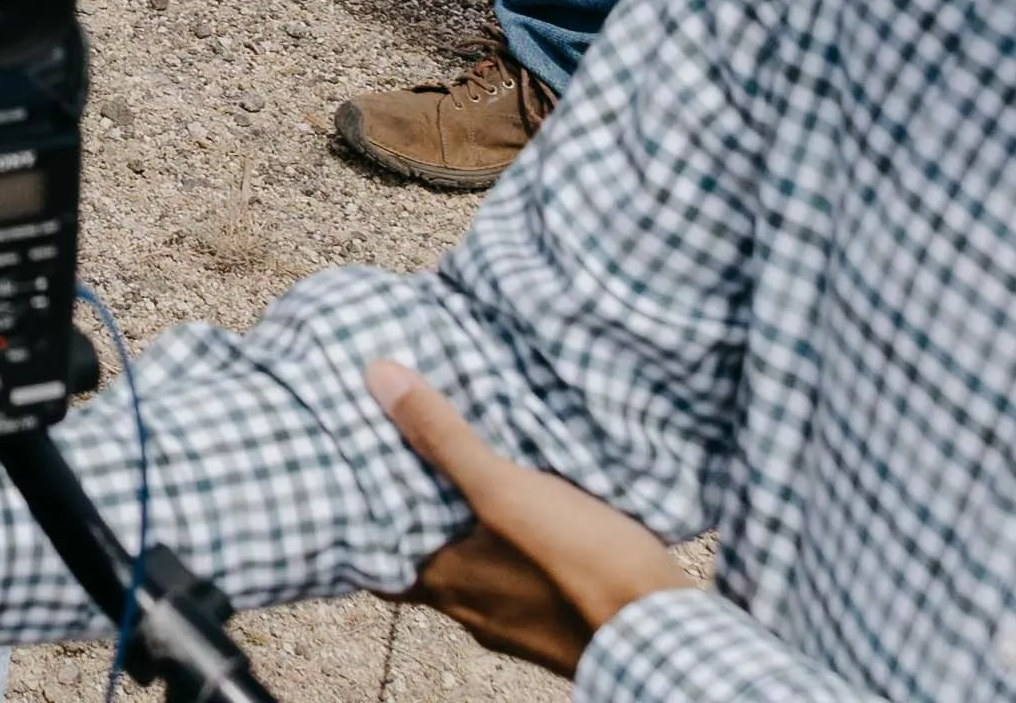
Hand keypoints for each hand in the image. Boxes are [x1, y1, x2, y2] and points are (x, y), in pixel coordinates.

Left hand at [373, 360, 682, 669]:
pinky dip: (510, 546)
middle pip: (422, 554)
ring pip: (473, 566)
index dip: (358, 512)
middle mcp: (469, 610)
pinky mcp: (556, 620)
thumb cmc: (582, 566)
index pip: (371, 551)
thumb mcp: (505, 491)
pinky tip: (528, 517)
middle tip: (407, 458)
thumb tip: (378, 378)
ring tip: (466, 475)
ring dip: (467, 528)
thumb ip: (444, 439)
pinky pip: (518, 577)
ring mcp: (515, 622)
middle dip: (415, 510)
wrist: (666, 635)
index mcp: (442, 584)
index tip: (349, 469)